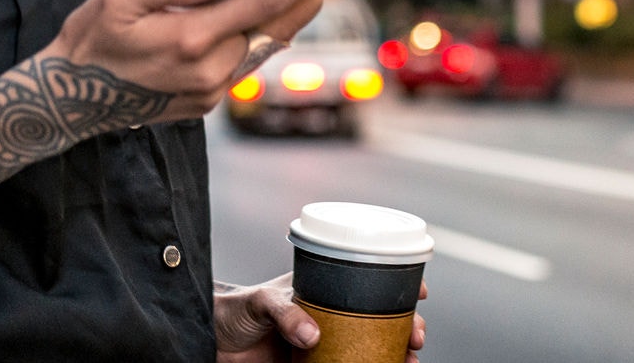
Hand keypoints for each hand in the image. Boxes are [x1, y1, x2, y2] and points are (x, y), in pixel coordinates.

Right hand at [42, 0, 344, 124]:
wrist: (66, 100)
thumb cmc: (90, 38)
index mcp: (189, 40)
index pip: (260, 1)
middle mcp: (207, 72)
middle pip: (271, 28)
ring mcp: (207, 94)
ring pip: (260, 49)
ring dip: (285, 19)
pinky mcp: (202, 104)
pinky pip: (241, 67)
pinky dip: (259, 40)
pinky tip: (268, 21)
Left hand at [214, 275, 427, 362]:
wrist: (214, 342)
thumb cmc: (235, 310)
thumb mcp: (259, 302)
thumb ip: (284, 312)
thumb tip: (312, 335)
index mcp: (318, 288)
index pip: (362, 278)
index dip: (394, 281)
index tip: (419, 289)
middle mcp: (328, 313)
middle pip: (377, 316)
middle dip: (405, 323)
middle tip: (416, 334)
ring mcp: (326, 341)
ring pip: (372, 345)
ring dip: (395, 351)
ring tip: (409, 358)